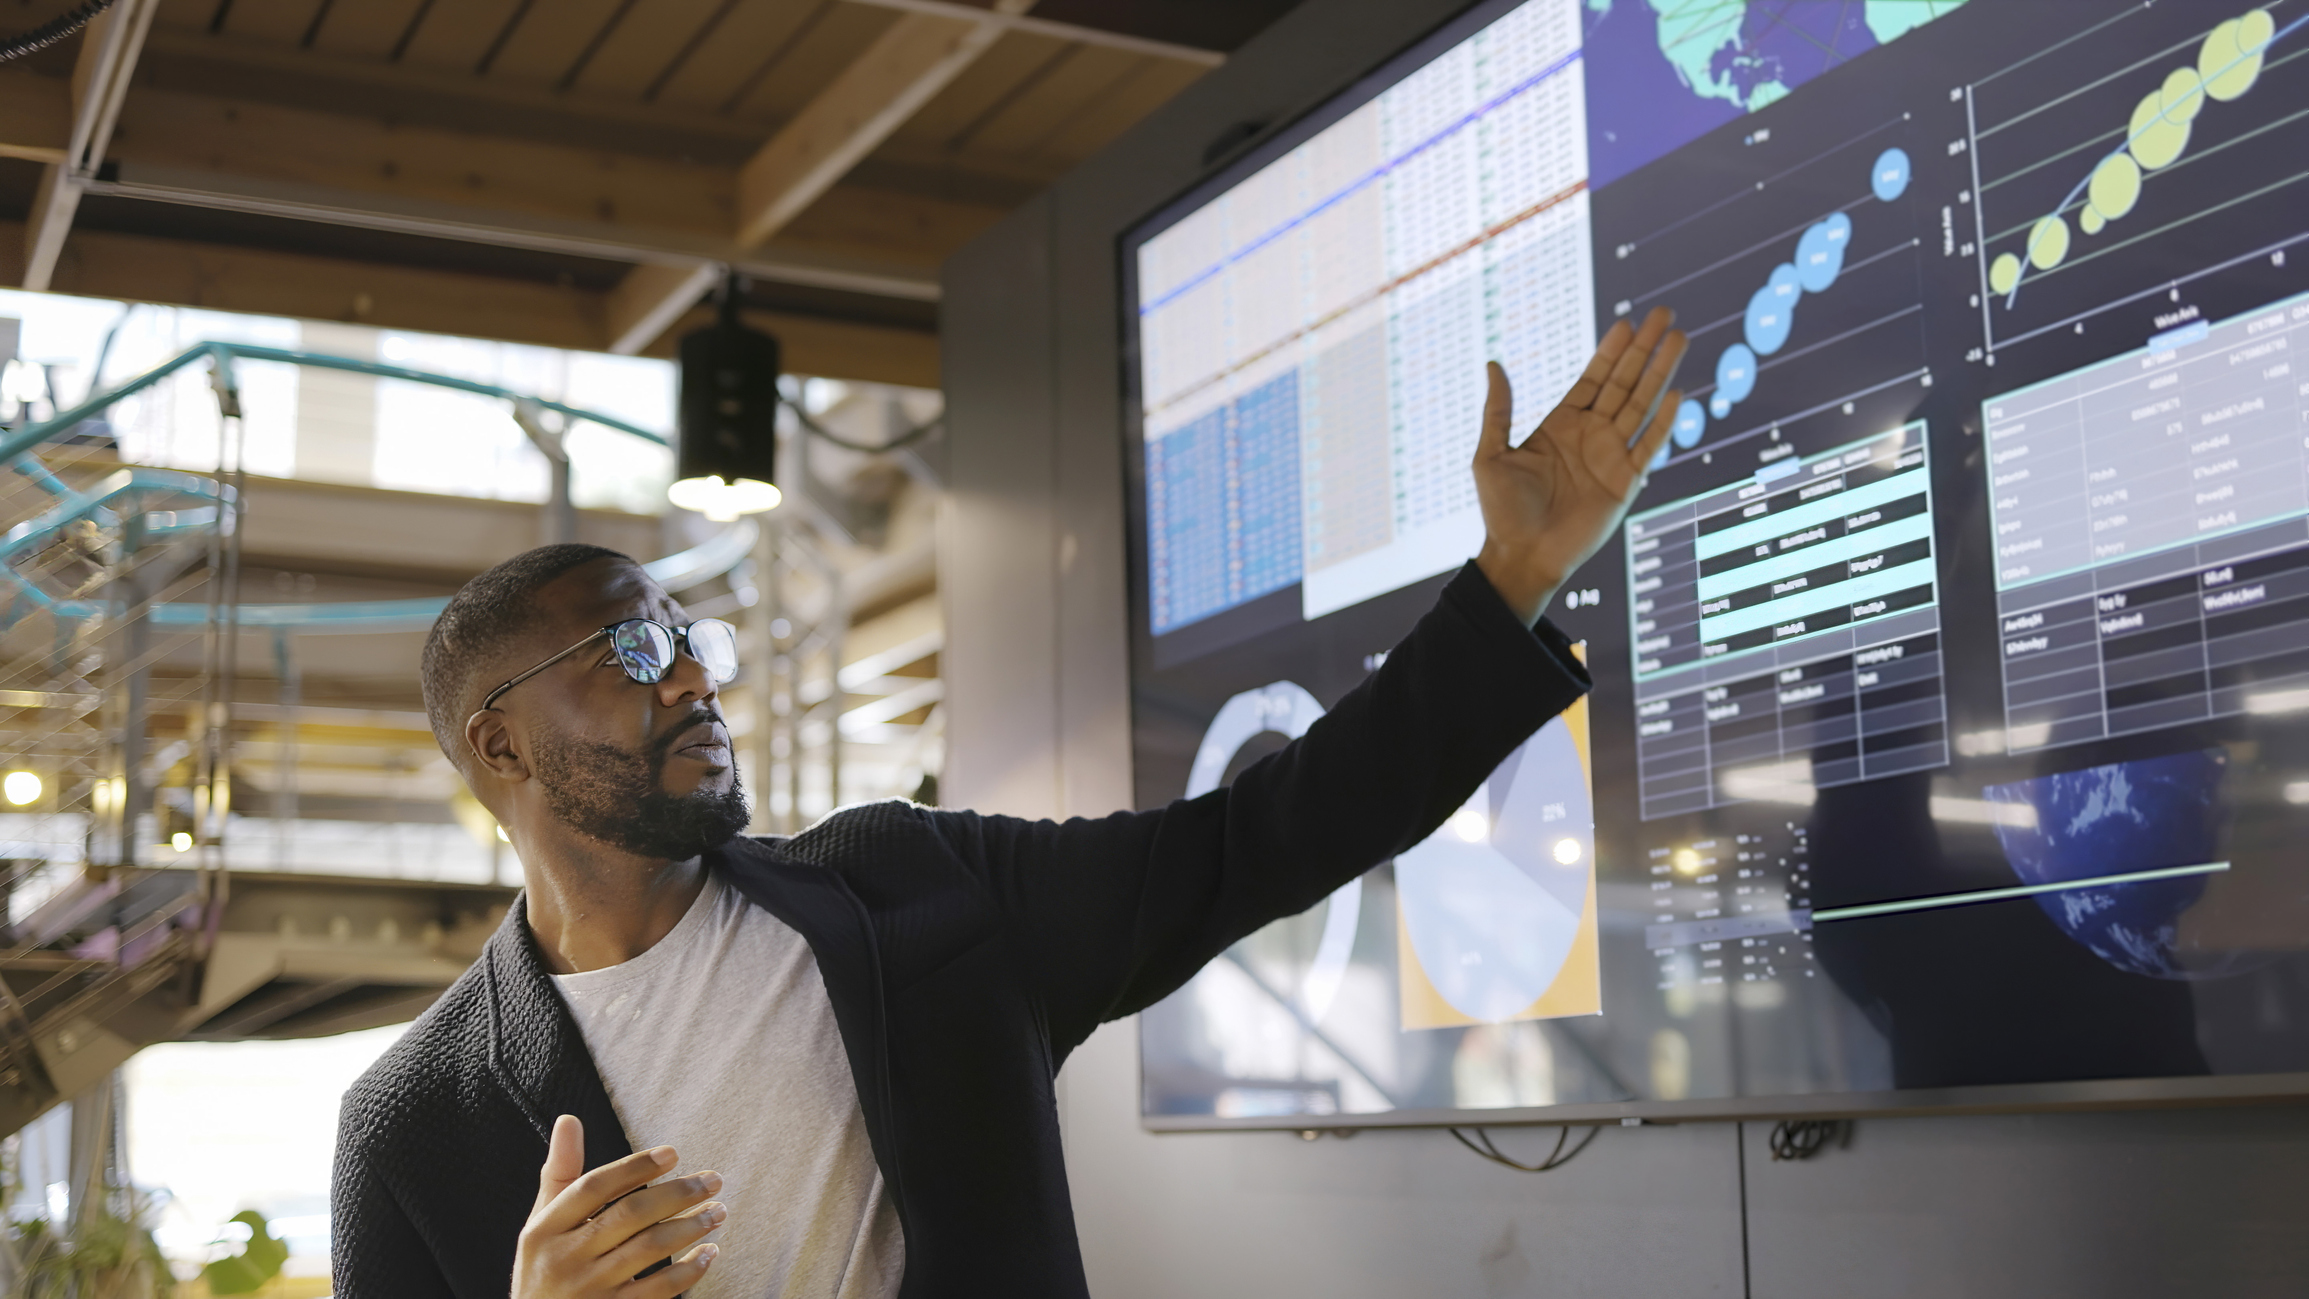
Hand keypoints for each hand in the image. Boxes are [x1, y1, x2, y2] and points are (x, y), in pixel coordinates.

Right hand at [513, 1115, 723, 1297]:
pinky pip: (659, 1290)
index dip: (634, 1167)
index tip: (672, 1154)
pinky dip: (689, 1270)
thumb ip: (560, 1174)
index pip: (594, 1187)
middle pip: (629, 1214)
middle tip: (713, 1180)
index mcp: (545, 1230)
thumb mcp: (541, 1224)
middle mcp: (565, 1259)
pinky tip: (709, 1254)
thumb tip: (569, 1120)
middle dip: (677, 1193)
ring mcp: (589, 1290)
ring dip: (691, 1226)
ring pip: (649, 1249)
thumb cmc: (544, 1271)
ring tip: (718, 1211)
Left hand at [1473, 306, 1687, 623]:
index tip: (1627, 322)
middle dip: (1645, 348)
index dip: (1611, 350)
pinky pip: (1649, 446)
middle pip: (1625, 382)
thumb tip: (1493, 364)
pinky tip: (1677, 393)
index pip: (1594, 378)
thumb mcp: (1491, 454)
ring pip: (1643, 405)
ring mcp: (1611, 456)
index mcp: (1562, 424)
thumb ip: (1498, 410)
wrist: (1522, 557)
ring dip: (1661, 372)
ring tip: (1678, 339)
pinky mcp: (1626, 482)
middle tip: (1665, 314)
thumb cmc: (1502, 511)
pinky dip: (1664, 421)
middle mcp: (1591, 435)